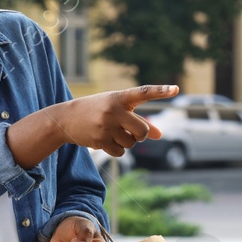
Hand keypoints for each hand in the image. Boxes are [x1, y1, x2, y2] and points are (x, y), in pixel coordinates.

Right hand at [52, 85, 178, 155]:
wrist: (66, 118)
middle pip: (142, 130)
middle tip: (133, 132)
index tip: (176, 89)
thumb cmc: (97, 111)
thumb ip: (139, 120)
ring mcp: (106, 126)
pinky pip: (120, 152)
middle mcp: (114, 110)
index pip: (143, 92)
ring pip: (131, 143)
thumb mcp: (117, 110)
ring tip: (112, 133)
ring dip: (126, 142)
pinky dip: (117, 150)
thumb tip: (160, 135)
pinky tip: (106, 141)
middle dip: (141, 135)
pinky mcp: (100, 140)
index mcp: (119, 97)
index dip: (160, 91)